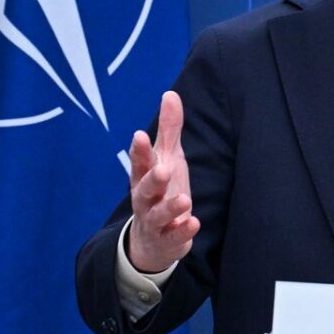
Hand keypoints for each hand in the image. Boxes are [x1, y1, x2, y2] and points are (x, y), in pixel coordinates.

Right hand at [126, 90, 197, 273]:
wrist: (152, 239)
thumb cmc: (161, 189)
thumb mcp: (167, 157)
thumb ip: (169, 129)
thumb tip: (170, 93)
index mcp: (144, 176)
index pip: (140, 161)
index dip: (140, 150)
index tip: (140, 135)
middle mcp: (145, 198)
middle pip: (144, 189)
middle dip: (152, 179)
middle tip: (164, 169)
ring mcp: (155, 221)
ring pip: (157, 215)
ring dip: (170, 207)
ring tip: (185, 199)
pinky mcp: (167, 240)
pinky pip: (173, 238)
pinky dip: (182, 232)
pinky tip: (194, 224)